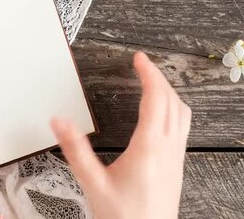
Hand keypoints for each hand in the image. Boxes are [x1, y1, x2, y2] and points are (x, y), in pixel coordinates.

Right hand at [51, 52, 191, 218]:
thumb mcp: (93, 184)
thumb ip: (76, 151)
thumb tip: (60, 122)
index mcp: (149, 147)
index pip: (155, 98)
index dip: (148, 73)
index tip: (139, 58)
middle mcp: (168, 148)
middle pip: (172, 100)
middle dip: (158, 77)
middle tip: (143, 65)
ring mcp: (176, 156)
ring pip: (182, 112)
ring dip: (169, 92)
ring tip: (153, 83)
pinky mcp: (177, 165)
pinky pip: (183, 127)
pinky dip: (175, 109)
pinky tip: (163, 114)